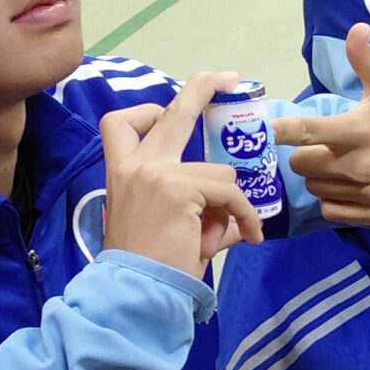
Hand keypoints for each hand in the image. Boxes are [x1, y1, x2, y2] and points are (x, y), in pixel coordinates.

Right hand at [100, 73, 261, 273]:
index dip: (149, 111)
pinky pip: (231, 192)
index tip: (171, 106)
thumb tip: (236, 219)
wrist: (137, 291)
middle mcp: (135, 165)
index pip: (122, 123)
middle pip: (171, 113)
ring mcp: (155, 172)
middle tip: (229, 78)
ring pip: (220, 173)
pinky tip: (247, 236)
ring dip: (231, 204)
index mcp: (122, 172)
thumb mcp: (172, 228)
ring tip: (221, 236)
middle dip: (202, 88)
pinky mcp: (178, 187)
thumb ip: (201, 213)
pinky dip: (245, 214)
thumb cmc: (151, 266)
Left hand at [272, 25, 369, 224]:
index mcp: (360, 129)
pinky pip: (331, 211)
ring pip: (315, 188)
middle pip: (301, 165)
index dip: (281, 131)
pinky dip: (333, 200)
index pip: (309, 131)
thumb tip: (356, 27)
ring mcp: (368, 192)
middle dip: (305, 154)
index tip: (263, 131)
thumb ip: (366, 59)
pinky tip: (349, 186)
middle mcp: (361, 164)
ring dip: (320, 177)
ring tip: (341, 165)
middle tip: (325, 146)